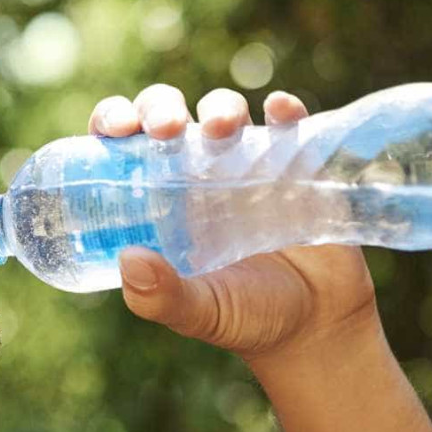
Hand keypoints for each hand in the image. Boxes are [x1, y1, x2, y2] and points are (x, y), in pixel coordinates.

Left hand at [89, 85, 378, 364]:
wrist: (318, 325)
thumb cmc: (247, 317)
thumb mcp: (200, 314)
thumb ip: (162, 297)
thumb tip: (129, 260)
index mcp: (158, 201)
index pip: (123, 146)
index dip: (113, 122)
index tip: (117, 130)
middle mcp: (197, 174)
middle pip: (168, 115)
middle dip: (161, 106)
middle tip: (167, 128)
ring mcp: (247, 165)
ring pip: (224, 111)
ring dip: (220, 106)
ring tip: (222, 128)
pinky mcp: (297, 165)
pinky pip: (290, 124)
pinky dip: (285, 109)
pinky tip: (280, 111)